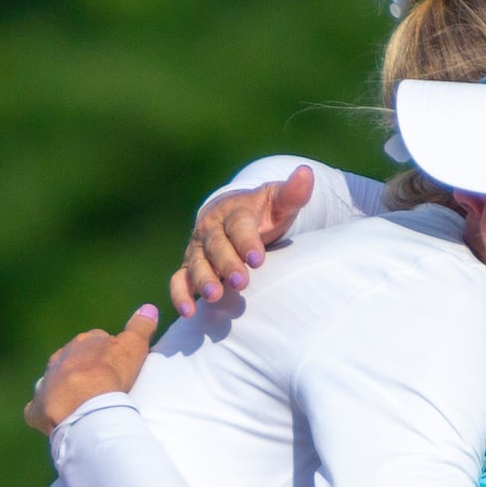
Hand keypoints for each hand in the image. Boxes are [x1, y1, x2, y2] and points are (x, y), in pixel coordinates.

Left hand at [24, 306, 158, 435]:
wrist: (85, 405)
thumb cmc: (111, 375)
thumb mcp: (133, 347)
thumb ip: (140, 328)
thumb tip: (149, 308)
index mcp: (84, 343)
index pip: (96, 342)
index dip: (107, 355)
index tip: (116, 368)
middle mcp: (60, 358)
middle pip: (72, 362)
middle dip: (83, 372)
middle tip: (99, 390)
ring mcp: (46, 382)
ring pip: (53, 383)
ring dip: (63, 392)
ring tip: (79, 407)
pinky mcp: (36, 408)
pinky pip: (37, 410)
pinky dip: (44, 414)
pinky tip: (55, 421)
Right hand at [169, 165, 314, 315]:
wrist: (234, 219)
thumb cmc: (263, 214)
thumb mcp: (279, 203)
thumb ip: (292, 193)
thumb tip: (306, 173)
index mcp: (234, 212)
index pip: (239, 225)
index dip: (247, 241)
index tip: (257, 259)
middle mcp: (212, 229)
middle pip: (216, 246)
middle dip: (227, 263)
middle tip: (241, 281)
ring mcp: (198, 249)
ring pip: (196, 263)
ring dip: (203, 280)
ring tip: (214, 295)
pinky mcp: (189, 267)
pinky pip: (179, 281)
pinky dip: (180, 295)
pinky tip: (189, 312)